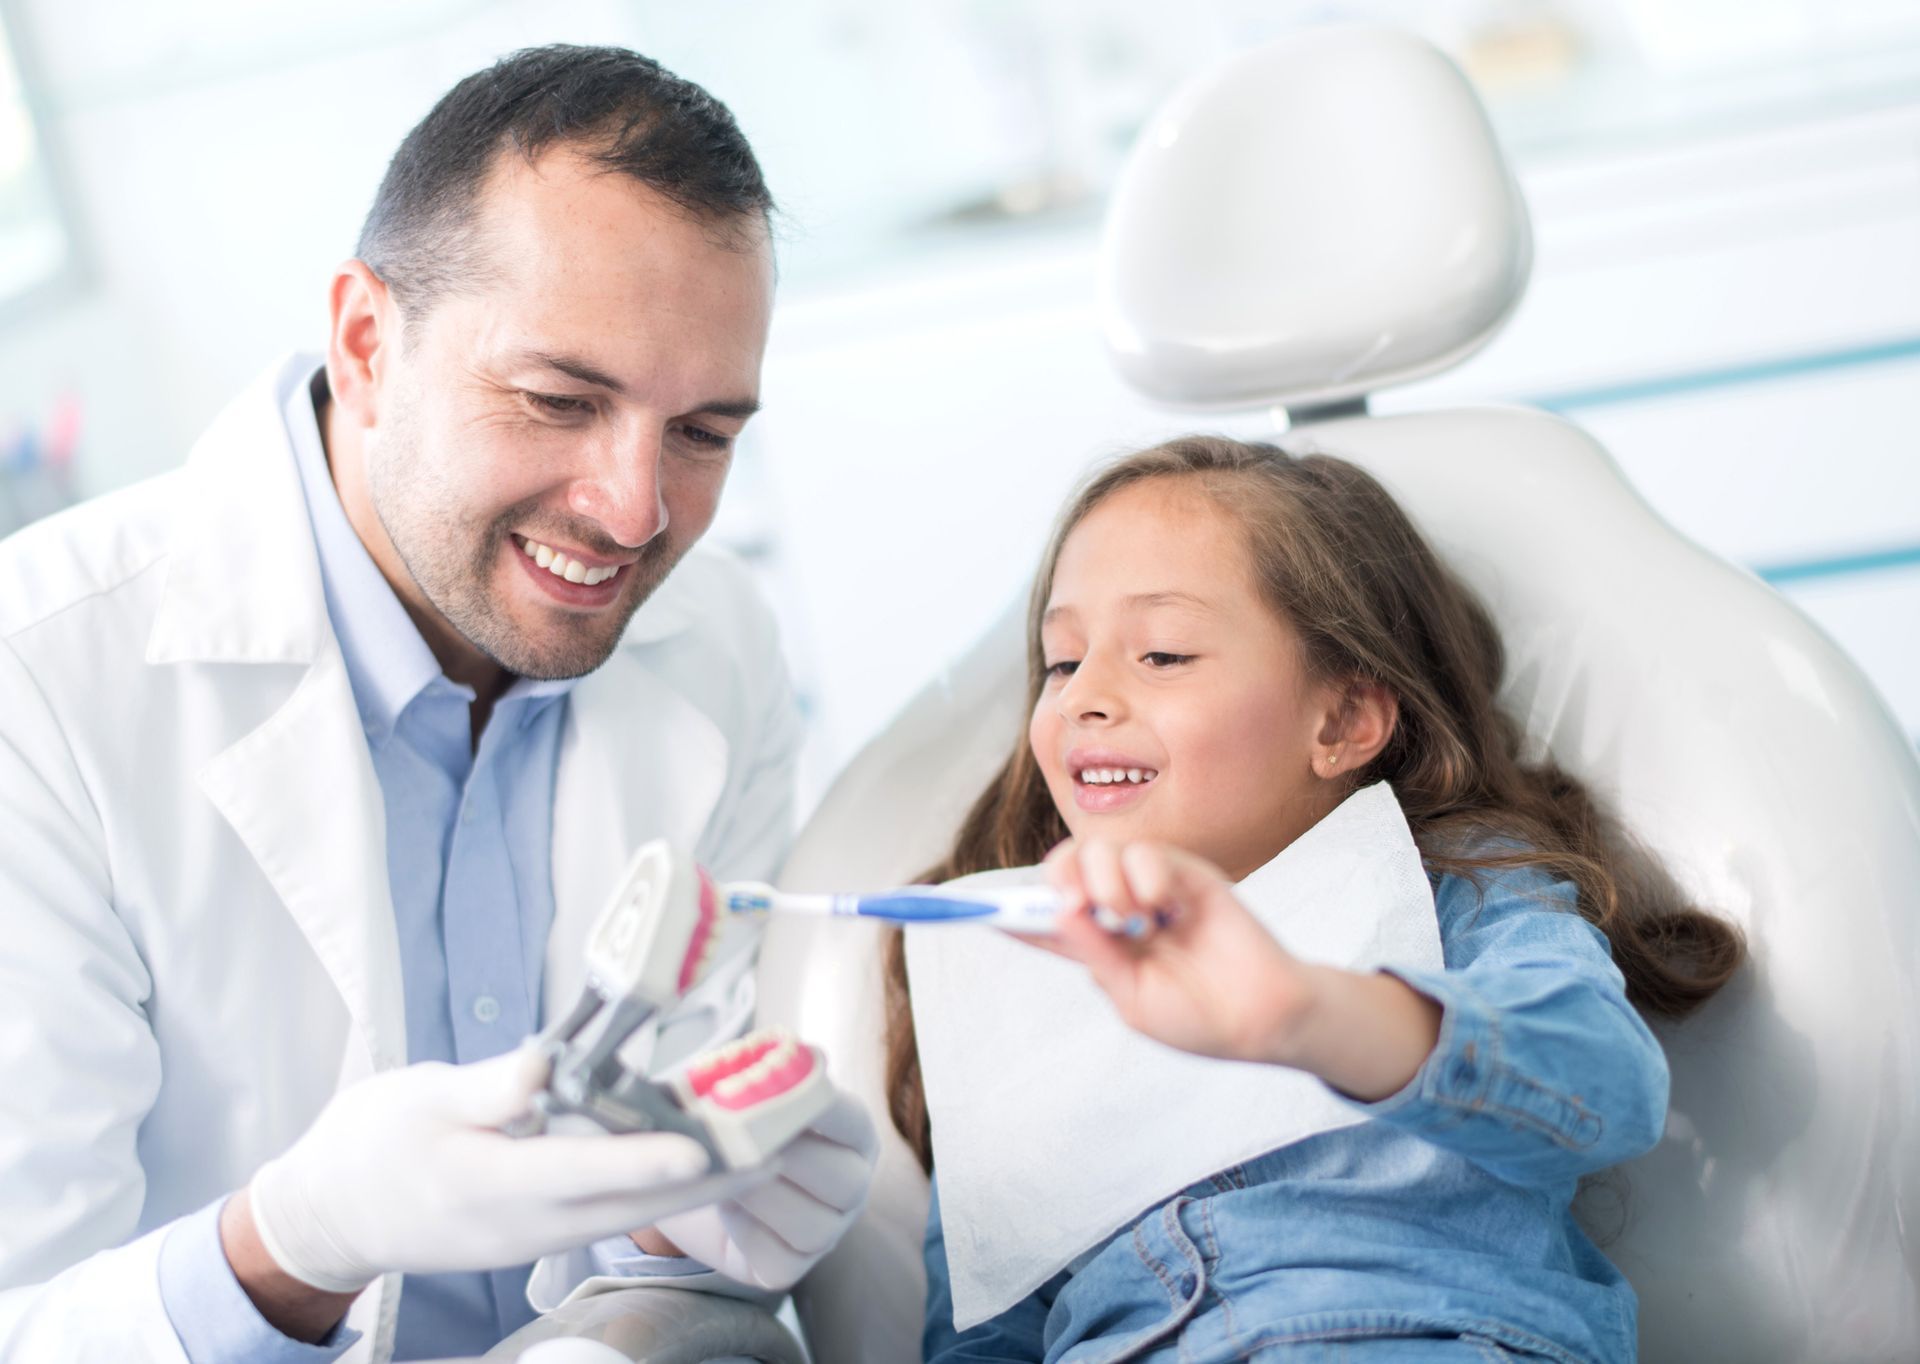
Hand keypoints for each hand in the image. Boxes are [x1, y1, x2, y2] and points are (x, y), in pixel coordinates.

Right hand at [245, 1047, 727, 1293]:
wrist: (330, 1216)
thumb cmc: (370, 1146)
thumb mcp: (420, 1099)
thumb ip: (492, 1087)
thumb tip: (547, 1071)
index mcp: (486, 1184)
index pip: (580, 1171)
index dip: (643, 1159)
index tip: (700, 1145)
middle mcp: (522, 1223)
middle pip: (631, 1204)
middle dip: (709, 1177)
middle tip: (778, 1140)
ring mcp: (535, 1237)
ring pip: (632, 1215)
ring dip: (698, 1186)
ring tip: (763, 1149)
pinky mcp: (541, 1234)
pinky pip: (613, 1215)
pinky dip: (662, 1189)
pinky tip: (697, 1158)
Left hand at [648, 1086, 878, 1291]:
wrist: (693, 1173)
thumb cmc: (728, 1121)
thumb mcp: (742, 1087)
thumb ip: (769, 1069)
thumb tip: (806, 1054)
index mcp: (851, 1134)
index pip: (854, 1122)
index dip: (826, 1109)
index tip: (790, 1090)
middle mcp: (851, 1185)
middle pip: (846, 1181)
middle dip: (796, 1158)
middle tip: (748, 1137)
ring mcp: (825, 1232)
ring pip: (815, 1227)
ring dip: (767, 1196)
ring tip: (728, 1170)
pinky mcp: (788, 1268)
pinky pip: (781, 1262)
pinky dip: (750, 1235)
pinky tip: (726, 1207)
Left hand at [1044, 839, 1442, 1097]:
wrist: (1260, 1015)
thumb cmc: (1197, 1018)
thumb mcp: (1134, 998)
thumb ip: (1096, 953)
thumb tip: (1059, 912)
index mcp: (1096, 947)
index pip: (1041, 921)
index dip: (1009, 913)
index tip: (973, 911)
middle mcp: (1116, 912)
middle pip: (1065, 869)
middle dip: (1060, 877)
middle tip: (1075, 905)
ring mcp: (1149, 890)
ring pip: (1100, 851)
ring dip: (1104, 879)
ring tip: (1132, 920)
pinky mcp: (1185, 876)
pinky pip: (1148, 852)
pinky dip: (1143, 874)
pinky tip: (1159, 908)